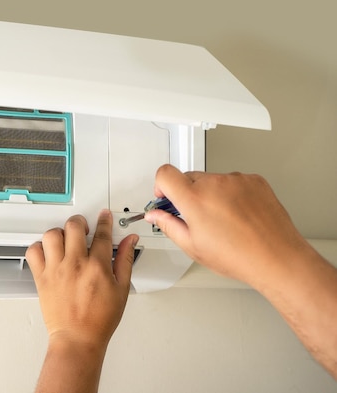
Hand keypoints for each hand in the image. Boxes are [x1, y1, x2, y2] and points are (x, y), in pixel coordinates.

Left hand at [26, 210, 138, 347]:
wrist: (78, 338)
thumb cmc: (99, 319)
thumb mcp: (121, 289)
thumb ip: (125, 261)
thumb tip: (130, 242)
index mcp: (97, 266)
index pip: (102, 234)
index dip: (104, 221)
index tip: (104, 216)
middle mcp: (75, 264)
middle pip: (74, 226)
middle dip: (80, 222)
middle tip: (83, 228)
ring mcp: (56, 270)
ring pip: (52, 235)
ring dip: (59, 233)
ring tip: (65, 239)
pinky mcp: (41, 278)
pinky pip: (33, 252)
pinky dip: (39, 248)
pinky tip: (48, 252)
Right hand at [144, 164, 309, 287]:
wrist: (277, 257)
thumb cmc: (239, 256)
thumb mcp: (193, 246)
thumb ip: (168, 225)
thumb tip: (156, 215)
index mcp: (195, 200)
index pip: (165, 174)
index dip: (161, 185)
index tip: (165, 195)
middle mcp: (215, 184)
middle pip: (188, 177)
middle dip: (187, 194)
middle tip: (197, 217)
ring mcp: (236, 180)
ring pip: (212, 180)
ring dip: (211, 194)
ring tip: (224, 220)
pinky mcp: (254, 180)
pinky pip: (233, 181)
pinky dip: (231, 193)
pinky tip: (238, 215)